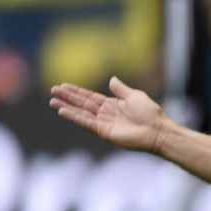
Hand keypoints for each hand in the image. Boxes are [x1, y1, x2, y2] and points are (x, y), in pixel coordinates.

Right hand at [50, 77, 169, 152]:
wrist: (157, 130)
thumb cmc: (150, 113)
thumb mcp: (134, 96)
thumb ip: (121, 89)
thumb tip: (111, 79)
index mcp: (113, 104)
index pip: (90, 96)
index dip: (77, 91)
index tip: (63, 85)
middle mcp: (106, 113)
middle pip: (82, 103)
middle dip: (68, 97)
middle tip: (53, 90)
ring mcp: (104, 123)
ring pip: (81, 113)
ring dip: (67, 107)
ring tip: (52, 101)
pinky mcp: (104, 131)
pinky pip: (86, 122)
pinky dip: (74, 117)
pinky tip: (63, 111)